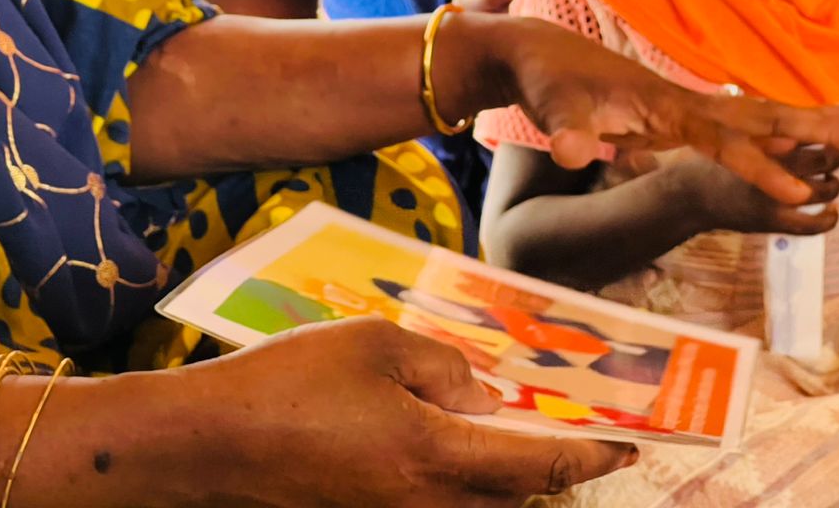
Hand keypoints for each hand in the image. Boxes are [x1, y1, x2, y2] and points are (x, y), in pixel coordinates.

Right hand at [177, 317, 635, 506]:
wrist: (209, 444)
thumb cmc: (290, 382)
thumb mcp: (376, 346)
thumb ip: (445, 368)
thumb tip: (483, 397)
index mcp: (435, 456)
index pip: (539, 464)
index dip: (591, 456)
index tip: (629, 446)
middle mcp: (425, 506)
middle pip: (516, 496)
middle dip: (552, 468)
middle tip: (574, 432)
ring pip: (478, 506)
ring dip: (506, 478)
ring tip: (510, 434)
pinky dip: (460, 482)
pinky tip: (446, 444)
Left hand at [495, 18, 838, 203]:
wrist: (537, 52)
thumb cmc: (545, 79)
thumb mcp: (548, 105)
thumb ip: (562, 127)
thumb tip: (567, 151)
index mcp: (662, 103)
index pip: (722, 138)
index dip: (759, 165)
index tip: (800, 191)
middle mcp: (682, 101)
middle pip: (760, 114)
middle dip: (816, 125)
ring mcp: (682, 107)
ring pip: (755, 116)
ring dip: (806, 123)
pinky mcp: (674, 115)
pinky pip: (736, 128)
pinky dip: (772, 132)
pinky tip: (796, 139)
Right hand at [666, 145, 838, 234]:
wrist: (688, 197)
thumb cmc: (711, 160)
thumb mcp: (735, 135)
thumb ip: (767, 129)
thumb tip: (799, 122)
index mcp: (767, 142)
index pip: (813, 133)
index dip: (829, 129)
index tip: (831, 128)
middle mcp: (777, 168)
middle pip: (827, 158)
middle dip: (832, 155)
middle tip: (827, 155)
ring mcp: (778, 198)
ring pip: (827, 189)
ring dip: (832, 183)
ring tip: (826, 179)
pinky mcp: (775, 222)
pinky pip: (815, 224)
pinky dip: (829, 216)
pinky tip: (832, 209)